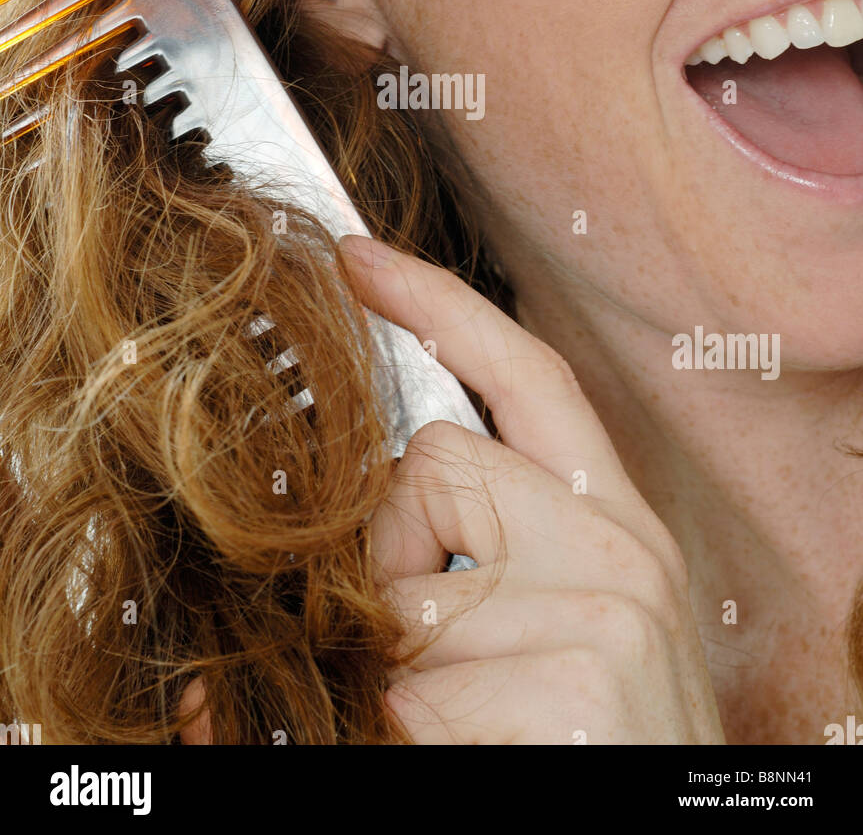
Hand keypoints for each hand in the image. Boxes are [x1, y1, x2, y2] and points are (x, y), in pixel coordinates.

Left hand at [338, 234, 725, 745]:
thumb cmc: (593, 737)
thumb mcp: (563, 625)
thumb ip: (483, 550)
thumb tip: (367, 511)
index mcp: (619, 525)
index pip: (528, 376)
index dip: (439, 305)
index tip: (360, 260)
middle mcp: (622, 548)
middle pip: (429, 462)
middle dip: (390, 548)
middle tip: (427, 647)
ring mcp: (602, 608)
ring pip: (399, 578)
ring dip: (391, 658)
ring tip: (464, 717)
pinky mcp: (570, 675)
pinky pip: (403, 678)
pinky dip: (401, 726)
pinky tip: (474, 748)